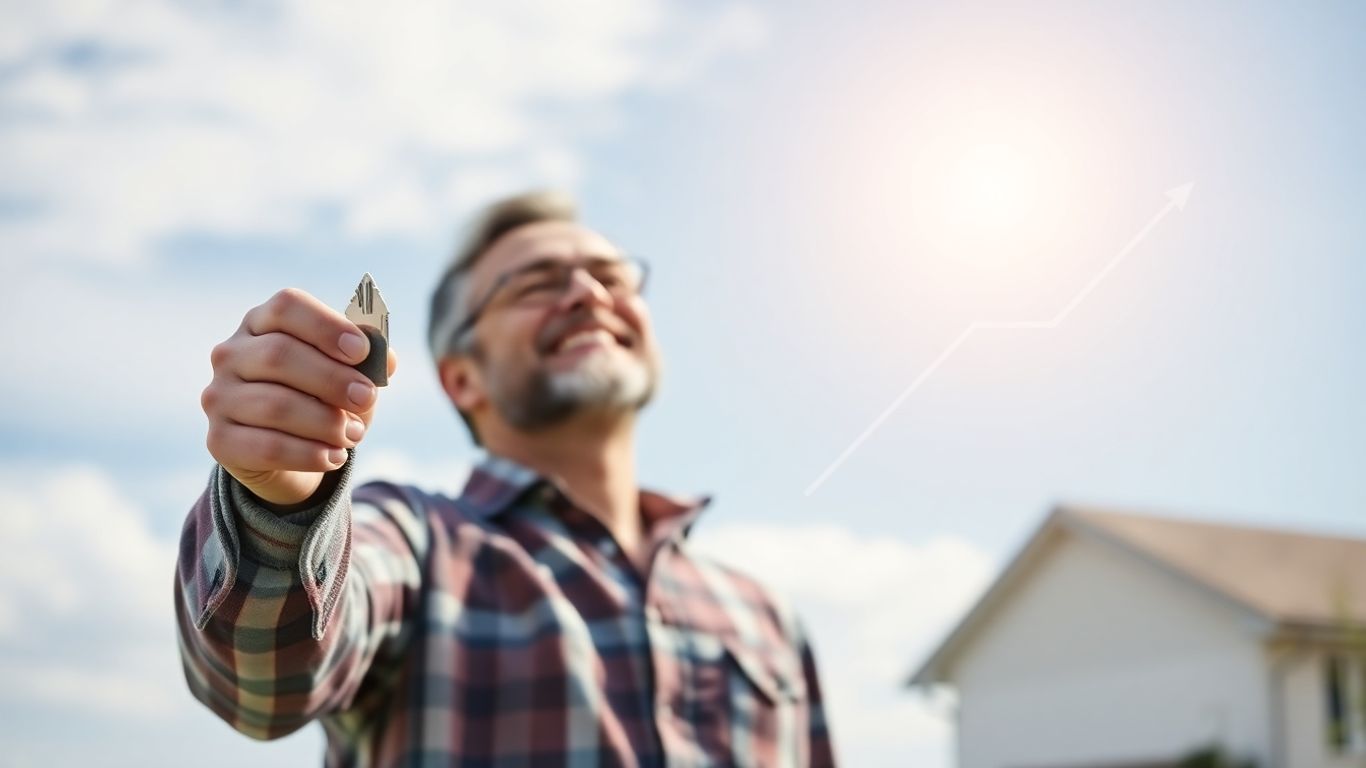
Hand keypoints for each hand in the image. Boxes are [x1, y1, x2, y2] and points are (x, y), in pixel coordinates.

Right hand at [201, 288, 398, 505]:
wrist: (294, 450)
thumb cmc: (324, 398)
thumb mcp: (351, 375)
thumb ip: (368, 361)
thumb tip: (386, 360)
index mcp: (262, 322)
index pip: (286, 307)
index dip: (326, 326)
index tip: (362, 351)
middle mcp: (231, 354)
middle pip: (279, 355)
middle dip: (332, 379)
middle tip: (366, 398)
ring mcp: (219, 396)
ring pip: (275, 405)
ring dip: (325, 422)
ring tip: (354, 434)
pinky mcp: (219, 440)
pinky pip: (268, 447)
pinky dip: (309, 453)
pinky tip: (335, 456)